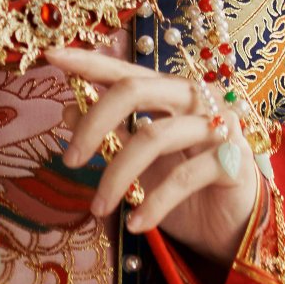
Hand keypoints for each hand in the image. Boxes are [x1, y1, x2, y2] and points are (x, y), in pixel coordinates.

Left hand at [47, 45, 260, 266]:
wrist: (233, 227)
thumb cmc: (184, 189)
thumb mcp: (140, 163)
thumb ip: (111, 133)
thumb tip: (67, 110)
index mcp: (169, 91)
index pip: (124, 70)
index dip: (87, 61)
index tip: (50, 56)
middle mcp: (195, 98)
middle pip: (135, 91)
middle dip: (94, 123)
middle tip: (70, 160)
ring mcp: (218, 125)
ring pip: (153, 136)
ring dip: (117, 176)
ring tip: (97, 207)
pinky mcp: (234, 159)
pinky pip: (183, 176)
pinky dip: (152, 203)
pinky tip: (134, 223)